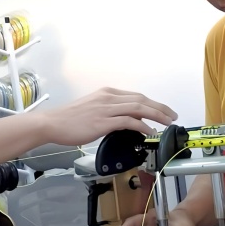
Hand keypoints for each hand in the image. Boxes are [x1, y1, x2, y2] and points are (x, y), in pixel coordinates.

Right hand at [43, 87, 177, 145]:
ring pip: (139, 108)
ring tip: (167, 122)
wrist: (52, 123)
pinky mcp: (103, 121)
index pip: (135, 96)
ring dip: (157, 115)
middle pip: (141, 100)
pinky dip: (142, 126)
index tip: (162, 110)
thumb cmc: (67, 119)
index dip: (152, 103)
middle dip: (160, 107)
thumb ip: (107, 112)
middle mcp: (108, 98)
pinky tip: (150, 131)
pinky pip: (129, 121)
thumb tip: (123, 121)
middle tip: (172, 116)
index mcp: (105, 94)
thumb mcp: (90, 109)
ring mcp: (106, 109)